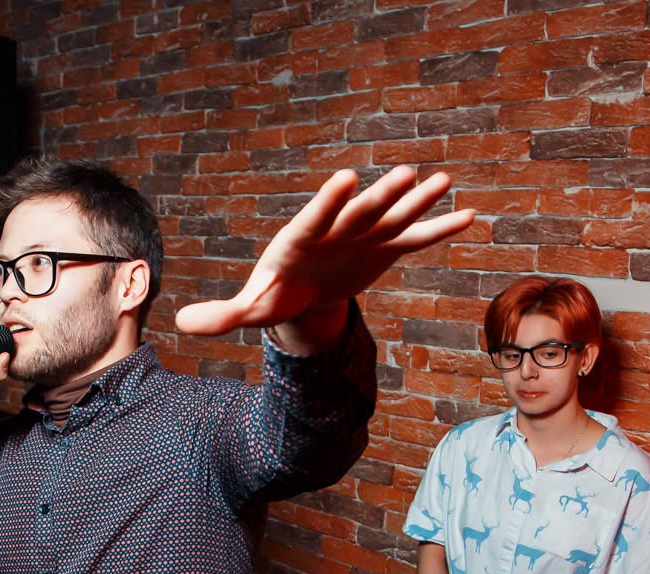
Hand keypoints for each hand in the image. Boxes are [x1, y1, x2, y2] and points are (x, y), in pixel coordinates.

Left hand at [174, 165, 474, 340]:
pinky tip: (468, 215)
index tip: (345, 179)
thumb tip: (181, 323)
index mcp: (299, 242)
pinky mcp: (384, 248)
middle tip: (406, 173)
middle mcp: (334, 231)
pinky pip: (415, 239)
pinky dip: (439, 229)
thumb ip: (221, 314)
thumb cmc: (273, 296)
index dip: (329, 202)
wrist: (303, 293)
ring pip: (391, 217)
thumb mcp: (250, 309)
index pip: (314, 219)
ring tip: (441, 181)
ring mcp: (363, 236)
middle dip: (381, 196)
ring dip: (416, 202)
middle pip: (358, 212)